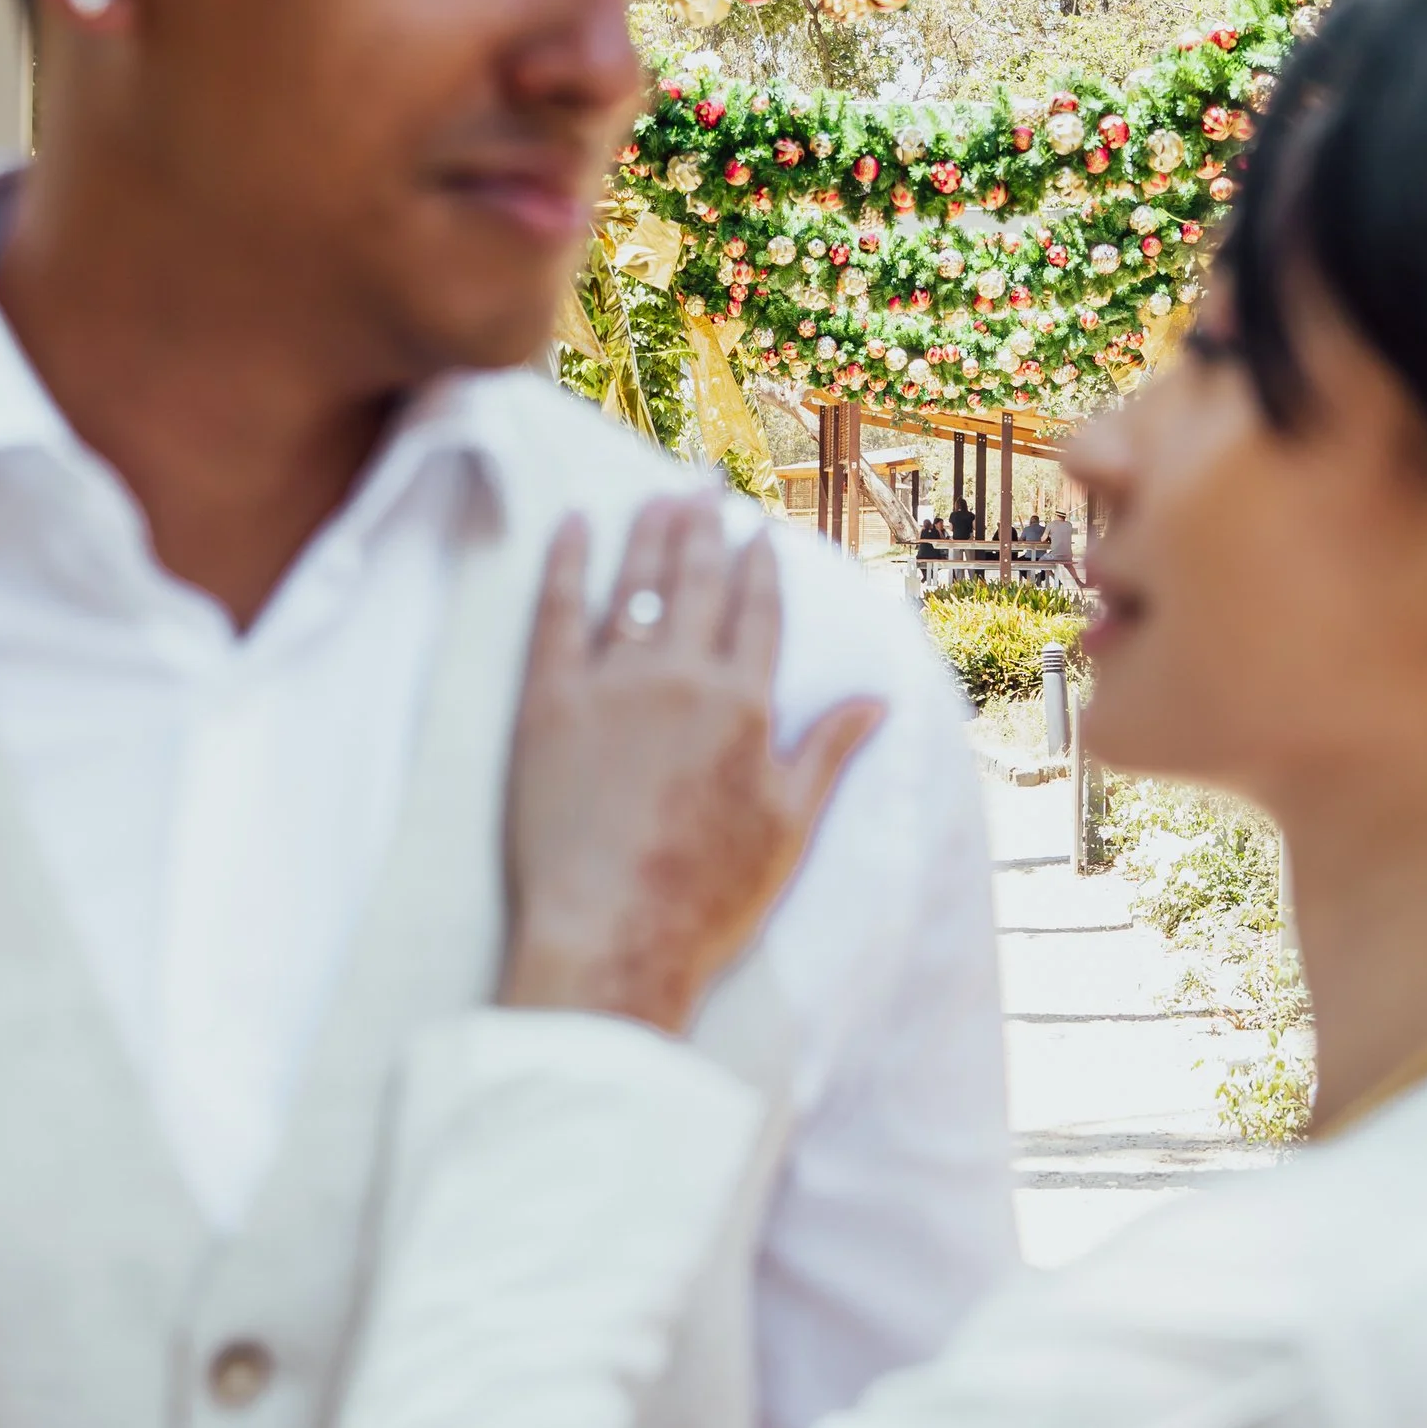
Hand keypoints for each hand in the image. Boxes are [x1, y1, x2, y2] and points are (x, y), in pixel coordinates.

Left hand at [499, 497, 884, 1037]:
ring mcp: (611, 684)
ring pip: (634, 583)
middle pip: (696, 580)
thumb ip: (829, 752)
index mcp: (745, 704)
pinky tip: (571, 526)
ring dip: (649, 532)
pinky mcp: (548, 703)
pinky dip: (565, 562)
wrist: (612, 938)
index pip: (758, 610)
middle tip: (705, 489)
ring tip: (657, 497)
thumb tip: (878, 700)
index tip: (759, 533)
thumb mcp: (789, 827)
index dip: (760, 565)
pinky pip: (556, 611)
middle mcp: (683, 677)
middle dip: (705, 527)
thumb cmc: (708, 898)